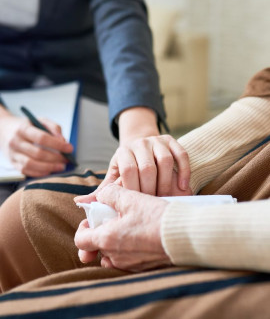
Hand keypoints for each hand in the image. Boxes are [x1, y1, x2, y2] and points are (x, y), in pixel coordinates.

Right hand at [0, 114, 73, 176]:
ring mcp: (13, 154)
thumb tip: (63, 140)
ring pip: (31, 164)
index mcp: (23, 129)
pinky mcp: (13, 163)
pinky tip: (50, 170)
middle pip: (38, 153)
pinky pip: (26, 171)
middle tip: (66, 159)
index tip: (69, 148)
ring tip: (60, 166)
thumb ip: (53, 127)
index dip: (57, 145)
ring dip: (49, 167)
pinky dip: (40, 173)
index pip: (42, 138)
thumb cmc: (26, 126)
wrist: (4, 130)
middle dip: (55, 158)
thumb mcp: (39, 120)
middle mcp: (16, 142)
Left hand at [74, 184, 171, 271]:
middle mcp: (116, 257)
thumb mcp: (131, 198)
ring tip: (130, 225)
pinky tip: (142, 234)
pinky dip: (130, 248)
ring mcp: (130, 265)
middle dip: (103, 232)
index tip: (95, 218)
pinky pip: (129, 259)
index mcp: (107, 240)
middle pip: (98, 246)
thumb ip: (110, 194)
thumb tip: (101, 195)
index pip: (81, 240)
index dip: (84, 227)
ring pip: (113, 253)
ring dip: (116, 240)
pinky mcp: (144, 267)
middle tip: (115, 218)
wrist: (185, 236)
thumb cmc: (156, 217)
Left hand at [75, 134, 190, 203]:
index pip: (128, 170)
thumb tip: (80, 203)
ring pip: (165, 161)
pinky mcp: (171, 140)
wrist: (141, 146)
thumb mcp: (114, 177)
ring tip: (166, 199)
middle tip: (152, 206)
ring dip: (167, 183)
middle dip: (151, 189)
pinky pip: (181, 154)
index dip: (133, 190)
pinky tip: (183, 187)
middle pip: (148, 167)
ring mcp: (157, 141)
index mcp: (123, 152)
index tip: (136, 207)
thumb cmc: (127, 168)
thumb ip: (101, 191)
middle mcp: (140, 143)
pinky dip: (184, 171)